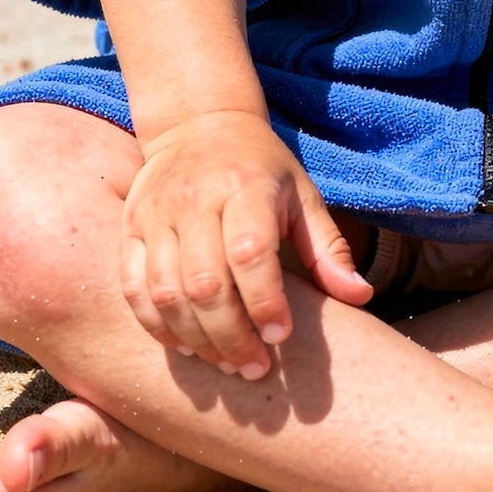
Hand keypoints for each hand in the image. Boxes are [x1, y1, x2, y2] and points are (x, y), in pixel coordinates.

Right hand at [120, 108, 371, 377]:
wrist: (198, 123)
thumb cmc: (261, 168)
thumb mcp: (303, 196)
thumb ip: (329, 249)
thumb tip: (361, 296)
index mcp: (245, 187)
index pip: (249, 253)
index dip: (264, 302)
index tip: (281, 336)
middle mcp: (195, 200)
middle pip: (205, 283)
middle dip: (230, 336)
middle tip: (253, 368)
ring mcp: (157, 214)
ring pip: (166, 292)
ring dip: (195, 338)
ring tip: (224, 364)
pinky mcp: (130, 227)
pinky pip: (133, 287)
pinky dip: (156, 325)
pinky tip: (185, 345)